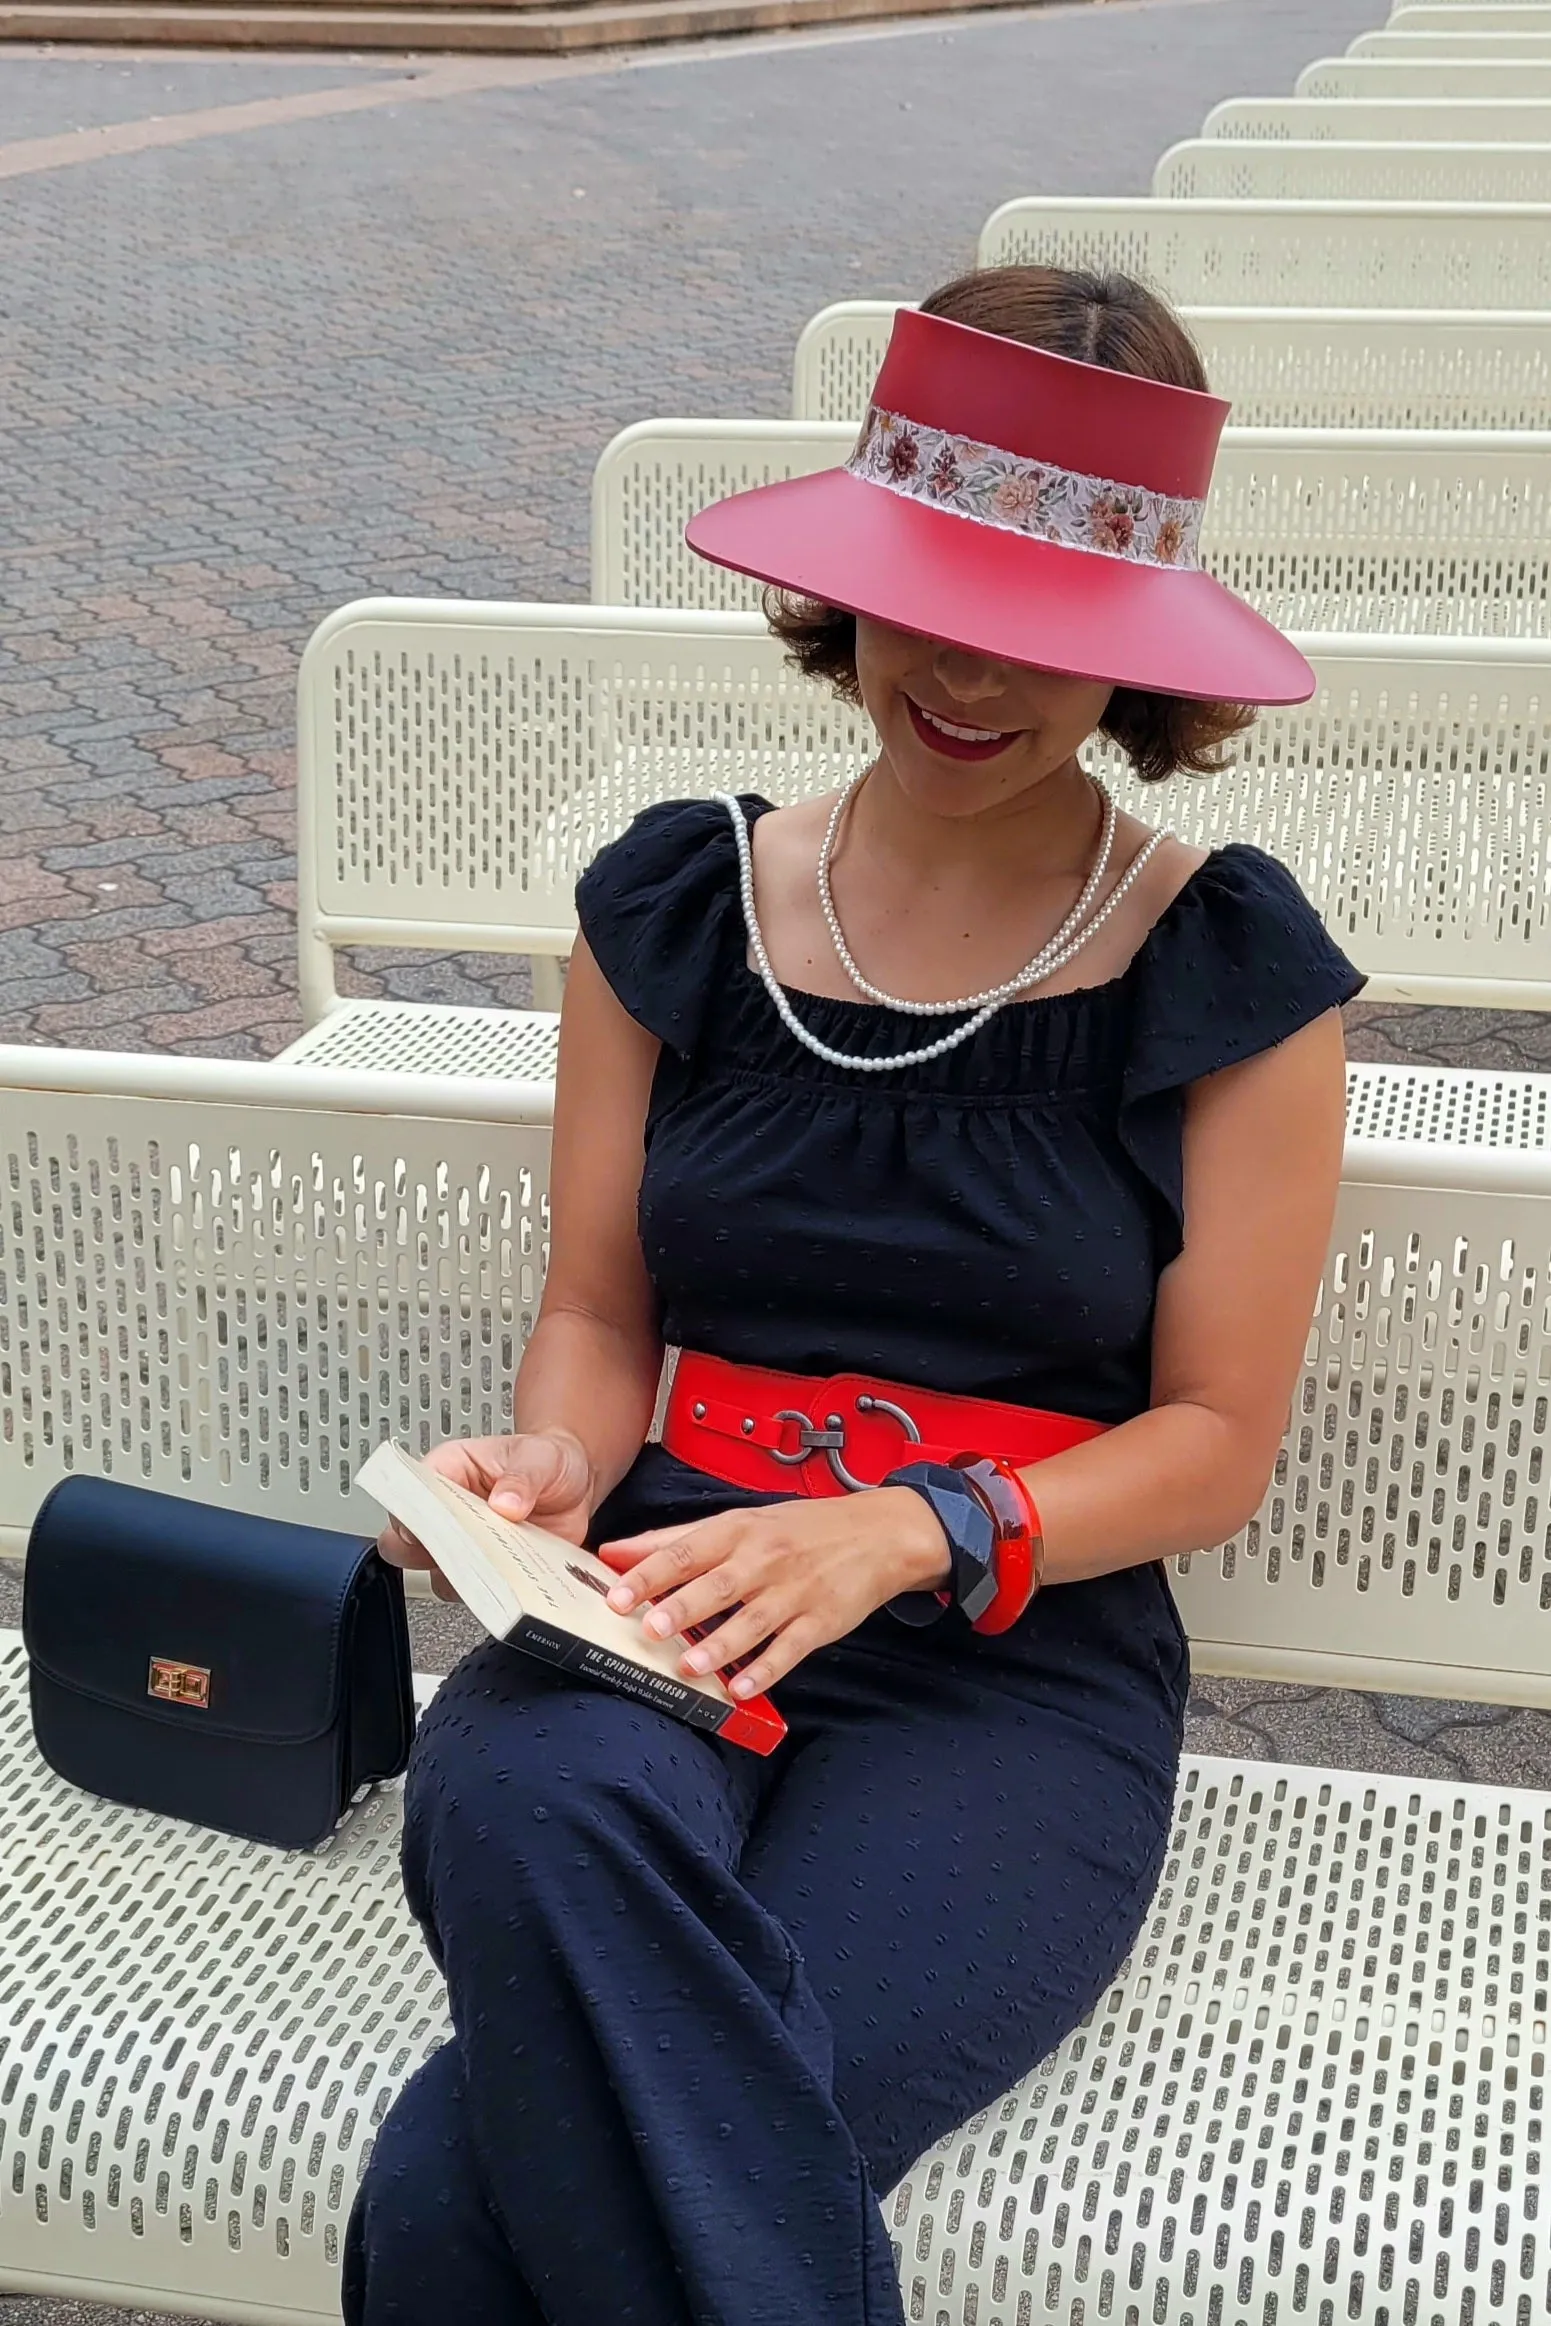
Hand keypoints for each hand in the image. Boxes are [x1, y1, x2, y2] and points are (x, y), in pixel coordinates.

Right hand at [378, 1430, 592, 1601]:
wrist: (575, 1484)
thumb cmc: (547, 1460)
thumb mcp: (541, 1457)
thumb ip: (523, 1477)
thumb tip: (505, 1503)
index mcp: (448, 1470)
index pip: (408, 1493)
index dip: (411, 1514)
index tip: (430, 1527)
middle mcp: (447, 1513)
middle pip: (404, 1543)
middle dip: (426, 1553)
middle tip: (464, 1550)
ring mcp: (464, 1547)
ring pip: (438, 1576)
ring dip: (463, 1578)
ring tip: (497, 1567)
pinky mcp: (486, 1573)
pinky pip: (475, 1596)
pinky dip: (492, 1596)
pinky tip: (515, 1582)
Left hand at [598, 1488, 950, 1697]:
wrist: (878, 1533)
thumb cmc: (800, 1529)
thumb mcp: (739, 1522)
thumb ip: (676, 1540)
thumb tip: (613, 1553)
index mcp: (738, 1531)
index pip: (686, 1551)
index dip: (650, 1574)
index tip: (617, 1595)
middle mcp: (765, 1559)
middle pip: (718, 1585)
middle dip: (683, 1608)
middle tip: (650, 1628)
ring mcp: (795, 1592)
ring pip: (754, 1621)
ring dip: (720, 1645)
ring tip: (689, 1666)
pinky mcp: (821, 1622)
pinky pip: (791, 1649)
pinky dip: (766, 1669)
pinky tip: (741, 1688)